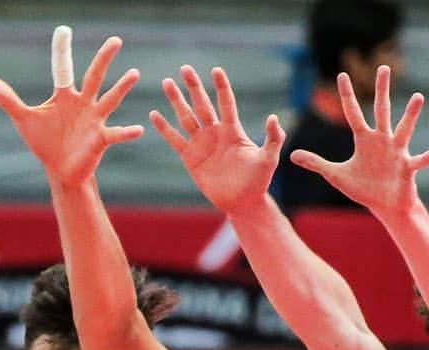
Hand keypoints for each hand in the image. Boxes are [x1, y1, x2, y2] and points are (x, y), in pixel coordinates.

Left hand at [0, 26, 142, 186]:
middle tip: (115, 40)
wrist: (60, 171)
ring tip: (134, 73)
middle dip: (104, 59)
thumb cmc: (45, 143)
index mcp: (65, 96)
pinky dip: (127, 132)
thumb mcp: (25, 120)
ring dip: (122, 88)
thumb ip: (10, 101)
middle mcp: (83, 103)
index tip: (63, 29)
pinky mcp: (100, 139)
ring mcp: (94, 120)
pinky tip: (139, 130)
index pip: (63, 67)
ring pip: (110, 99)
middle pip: (94, 76)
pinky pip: (116, 134)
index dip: (61, 50)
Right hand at [151, 66, 283, 214]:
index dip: (221, 86)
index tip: (215, 70)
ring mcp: (201, 144)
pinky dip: (164, 128)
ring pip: (186, 117)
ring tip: (167, 83)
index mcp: (233, 130)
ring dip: (176, 101)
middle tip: (184, 68)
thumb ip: (273, 138)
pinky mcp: (190, 158)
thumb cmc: (258, 180)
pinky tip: (154, 115)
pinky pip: (175, 140)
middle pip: (202, 104)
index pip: (225, 102)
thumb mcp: (269, 158)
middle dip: (193, 86)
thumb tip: (273, 118)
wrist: (241, 201)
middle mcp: (215, 133)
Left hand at [289, 65, 428, 219]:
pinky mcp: (407, 168)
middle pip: (381, 111)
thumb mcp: (335, 175)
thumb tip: (292, 155)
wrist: (385, 204)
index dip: (347, 96)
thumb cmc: (363, 188)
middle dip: (382, 91)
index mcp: (365, 140)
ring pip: (404, 129)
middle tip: (383, 67)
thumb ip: (316, 163)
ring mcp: (397, 152)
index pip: (353, 113)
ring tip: (418, 98)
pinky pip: (418, 161)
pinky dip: (425, 158)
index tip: (341, 75)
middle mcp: (382, 140)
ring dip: (410, 115)